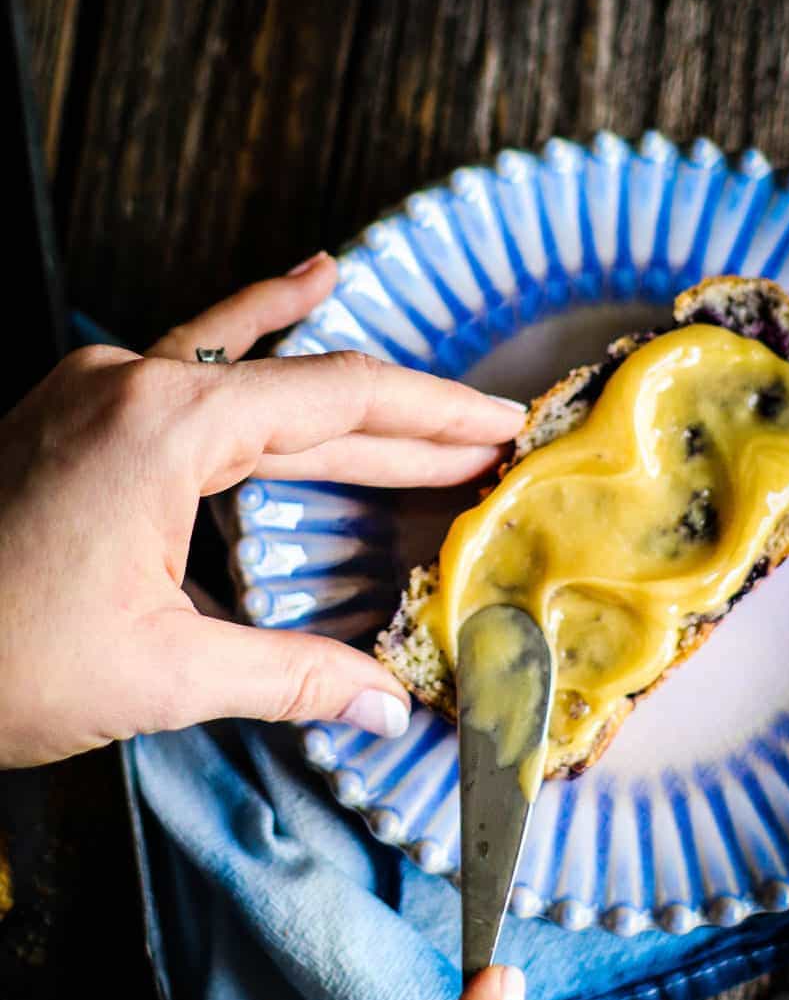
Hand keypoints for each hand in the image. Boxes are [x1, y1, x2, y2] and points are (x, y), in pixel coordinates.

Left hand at [0, 254, 524, 766]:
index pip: (336, 401)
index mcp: (164, 429)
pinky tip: (294, 293)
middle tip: (487, 432)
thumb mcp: (160, 674)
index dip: (432, 416)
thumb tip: (382, 705)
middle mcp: (132, 383)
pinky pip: (188, 362)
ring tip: (424, 389)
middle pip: (302, 384)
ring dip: (340, 393)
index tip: (499, 426)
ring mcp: (98, 388)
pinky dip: (250, 338)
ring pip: (250, 371)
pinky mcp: (78, 410)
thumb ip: (288, 677)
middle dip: (403, 416)